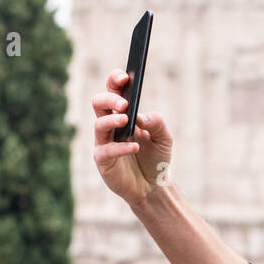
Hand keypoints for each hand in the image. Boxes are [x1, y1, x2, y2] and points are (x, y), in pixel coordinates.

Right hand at [92, 68, 174, 208]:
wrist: (153, 185)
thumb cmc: (156, 158)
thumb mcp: (164, 138)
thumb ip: (156, 122)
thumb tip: (141, 115)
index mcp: (123, 114)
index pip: (113, 91)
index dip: (115, 80)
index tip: (124, 78)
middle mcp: (110, 125)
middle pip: (99, 103)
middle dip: (109, 99)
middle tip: (124, 105)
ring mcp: (104, 142)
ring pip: (98, 124)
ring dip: (112, 120)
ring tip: (126, 121)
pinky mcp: (103, 160)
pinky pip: (105, 150)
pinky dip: (120, 147)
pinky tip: (134, 147)